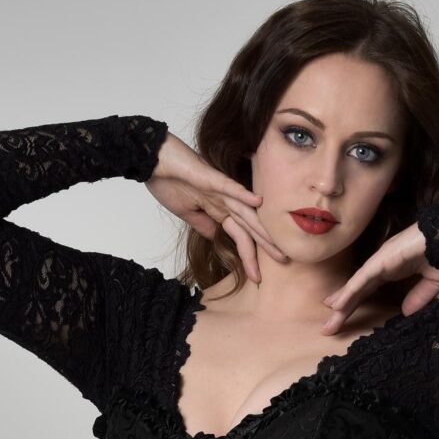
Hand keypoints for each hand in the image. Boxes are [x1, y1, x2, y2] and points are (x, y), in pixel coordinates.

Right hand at [146, 132, 289, 281]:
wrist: (153, 161)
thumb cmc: (167, 183)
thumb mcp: (186, 213)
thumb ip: (202, 224)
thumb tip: (215, 237)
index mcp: (217, 211)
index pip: (239, 237)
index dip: (249, 257)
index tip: (257, 278)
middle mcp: (223, 202)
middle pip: (249, 227)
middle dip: (265, 246)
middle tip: (285, 261)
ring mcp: (219, 191)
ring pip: (245, 212)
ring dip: (261, 229)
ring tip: (278, 244)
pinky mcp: (210, 178)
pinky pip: (230, 187)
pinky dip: (243, 194)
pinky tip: (259, 201)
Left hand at [319, 220, 438, 331]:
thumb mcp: (431, 282)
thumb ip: (418, 297)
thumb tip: (405, 313)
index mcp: (391, 269)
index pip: (367, 290)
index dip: (354, 304)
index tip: (340, 317)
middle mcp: (381, 265)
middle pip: (357, 291)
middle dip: (342, 310)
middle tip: (328, 328)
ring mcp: (380, 261)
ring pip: (356, 286)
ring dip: (341, 303)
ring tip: (328, 321)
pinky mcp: (382, 259)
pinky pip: (362, 278)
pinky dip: (350, 291)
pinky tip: (338, 304)